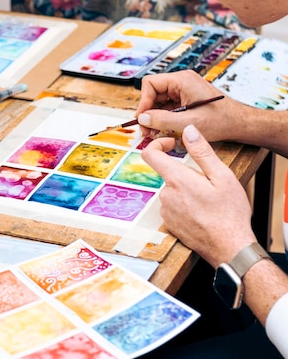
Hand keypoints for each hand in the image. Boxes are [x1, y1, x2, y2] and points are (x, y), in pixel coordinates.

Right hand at [135, 70, 241, 141]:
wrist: (238, 123)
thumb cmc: (220, 120)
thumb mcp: (187, 123)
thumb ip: (162, 119)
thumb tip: (142, 118)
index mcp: (182, 80)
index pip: (150, 83)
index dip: (143, 102)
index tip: (142, 119)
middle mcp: (181, 82)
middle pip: (153, 92)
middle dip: (148, 111)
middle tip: (146, 129)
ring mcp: (183, 89)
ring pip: (158, 100)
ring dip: (154, 116)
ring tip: (154, 131)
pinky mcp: (185, 98)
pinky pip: (167, 105)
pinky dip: (163, 117)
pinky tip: (163, 129)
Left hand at [141, 124, 256, 267]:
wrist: (229, 248)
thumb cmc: (229, 213)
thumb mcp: (221, 176)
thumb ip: (202, 151)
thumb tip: (188, 131)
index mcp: (177, 179)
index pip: (150, 154)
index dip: (158, 144)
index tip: (171, 144)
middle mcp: (166, 194)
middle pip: (167, 174)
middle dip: (184, 173)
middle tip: (207, 183)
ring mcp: (166, 210)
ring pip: (172, 191)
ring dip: (186, 190)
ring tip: (208, 201)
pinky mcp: (169, 223)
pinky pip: (173, 206)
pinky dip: (185, 205)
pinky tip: (202, 212)